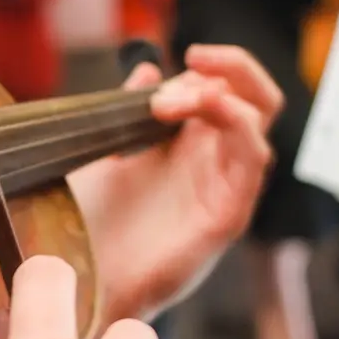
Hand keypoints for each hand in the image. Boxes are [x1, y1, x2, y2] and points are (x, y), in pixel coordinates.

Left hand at [68, 45, 280, 322]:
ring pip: (258, 121)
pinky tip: (206, 112)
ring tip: (171, 102)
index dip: (211, 66)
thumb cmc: (91, 224)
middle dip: (233, 66)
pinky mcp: (227, 216)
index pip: (226, 88)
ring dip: (222, 95)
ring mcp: (224, 188)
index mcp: (189, 145)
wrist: (81, 280)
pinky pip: (254, 161)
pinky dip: (238, 125)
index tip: (178, 57)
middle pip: (256, 98)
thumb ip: (128, 109)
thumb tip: (148, 66)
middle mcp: (214, 163)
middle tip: (192, 60)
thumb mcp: (105, 151)